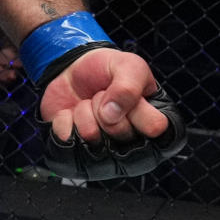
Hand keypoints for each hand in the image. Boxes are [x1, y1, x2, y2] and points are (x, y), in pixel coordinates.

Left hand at [38, 46, 168, 144]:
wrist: (71, 71)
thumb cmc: (106, 70)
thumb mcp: (128, 65)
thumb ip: (128, 86)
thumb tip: (112, 115)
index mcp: (150, 124)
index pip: (155, 128)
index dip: (139, 110)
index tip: (133, 99)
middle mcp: (130, 145)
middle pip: (121, 133)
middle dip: (106, 105)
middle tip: (103, 95)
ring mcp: (103, 153)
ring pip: (91, 136)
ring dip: (84, 111)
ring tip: (88, 103)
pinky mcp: (76, 153)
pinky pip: (67, 139)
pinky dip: (64, 119)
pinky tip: (70, 114)